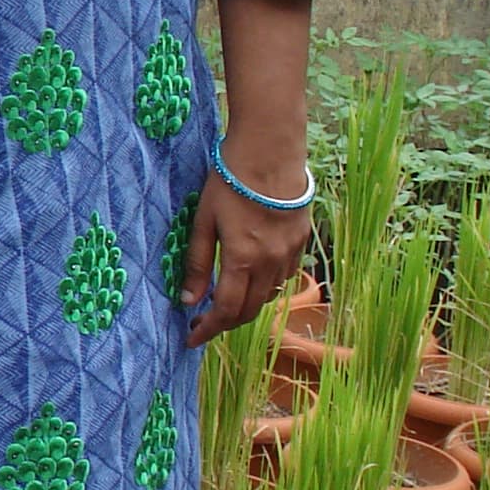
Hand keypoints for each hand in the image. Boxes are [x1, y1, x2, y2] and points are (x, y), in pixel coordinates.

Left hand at [181, 160, 310, 347]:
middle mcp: (271, 263)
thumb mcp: (203, 221)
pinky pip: (282, 276)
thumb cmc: (230, 181)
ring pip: (268, 296)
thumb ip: (197, 263)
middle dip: (226, 323)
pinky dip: (264, 286)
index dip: (208, 330)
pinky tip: (249, 276)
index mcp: (243, 260)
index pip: (226, 311)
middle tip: (203, 323)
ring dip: (246, 305)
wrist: (271, 151)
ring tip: (224, 300)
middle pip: (250, 311)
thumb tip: (189, 300)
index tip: (191, 339)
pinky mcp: (301, 241)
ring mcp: (290, 253)